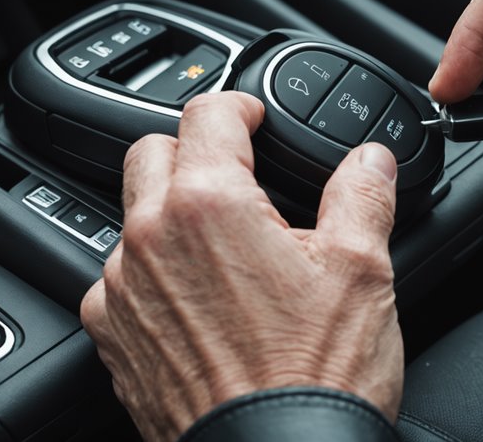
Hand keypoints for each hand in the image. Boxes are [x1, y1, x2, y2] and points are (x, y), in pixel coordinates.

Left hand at [80, 92, 402, 441]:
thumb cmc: (314, 378)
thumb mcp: (360, 272)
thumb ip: (362, 195)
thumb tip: (370, 160)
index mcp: (210, 205)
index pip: (207, 112)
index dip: (239, 104)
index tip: (251, 116)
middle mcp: (151, 238)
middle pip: (151, 153)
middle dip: (191, 151)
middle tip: (234, 177)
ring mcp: (123, 289)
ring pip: (132, 218)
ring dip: (170, 218)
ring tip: (223, 253)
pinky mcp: (112, 336)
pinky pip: (118, 280)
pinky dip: (151, 277)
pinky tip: (195, 303)